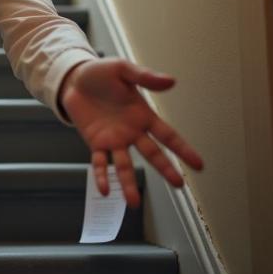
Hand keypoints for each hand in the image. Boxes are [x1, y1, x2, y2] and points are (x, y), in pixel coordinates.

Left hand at [59, 59, 203, 207]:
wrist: (73, 78)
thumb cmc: (100, 73)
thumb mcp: (123, 70)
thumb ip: (144, 77)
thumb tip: (171, 80)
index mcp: (142, 115)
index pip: (167, 135)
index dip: (182, 149)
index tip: (199, 165)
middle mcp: (131, 131)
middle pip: (151, 154)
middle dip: (165, 169)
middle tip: (179, 185)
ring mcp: (114, 139)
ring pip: (124, 165)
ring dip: (128, 183)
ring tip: (134, 203)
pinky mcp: (95, 142)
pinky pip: (99, 162)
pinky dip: (102, 175)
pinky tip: (104, 190)